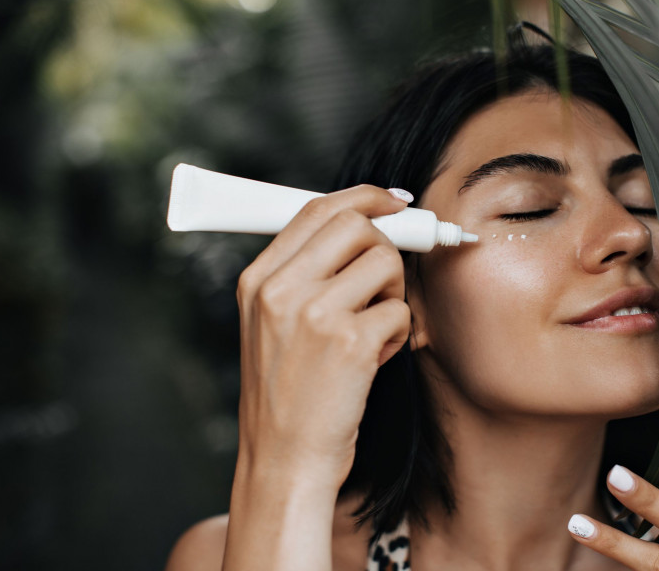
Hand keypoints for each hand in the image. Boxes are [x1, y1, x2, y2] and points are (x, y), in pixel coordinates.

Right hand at [235, 185, 412, 490]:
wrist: (284, 460)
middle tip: (390, 277)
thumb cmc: (288, 394)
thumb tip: (368, 226)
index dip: (364, 198)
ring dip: (394, 294)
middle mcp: (280, 291)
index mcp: (258, 281)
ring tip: (374, 330)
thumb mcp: (271, 325)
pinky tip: (375, 360)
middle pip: (355, 223)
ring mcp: (313, 315)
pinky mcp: (350, 344)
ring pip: (385, 261)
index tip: (395, 203)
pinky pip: (400, 311)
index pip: (316, 209)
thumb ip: (305, 275)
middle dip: (386, 244)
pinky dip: (399, 334)